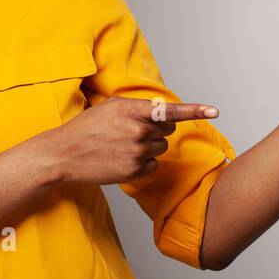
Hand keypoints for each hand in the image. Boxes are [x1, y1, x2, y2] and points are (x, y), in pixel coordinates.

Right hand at [43, 95, 219, 186]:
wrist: (64, 155)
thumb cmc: (87, 128)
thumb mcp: (111, 107)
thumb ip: (139, 107)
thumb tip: (162, 112)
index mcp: (133, 111)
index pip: (171, 111)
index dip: (196, 111)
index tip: (214, 111)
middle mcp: (138, 131)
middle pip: (169, 129)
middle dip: (157, 128)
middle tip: (133, 130)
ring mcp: (137, 152)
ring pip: (161, 147)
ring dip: (149, 145)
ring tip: (123, 145)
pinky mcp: (135, 171)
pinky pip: (153, 164)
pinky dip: (143, 162)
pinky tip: (122, 159)